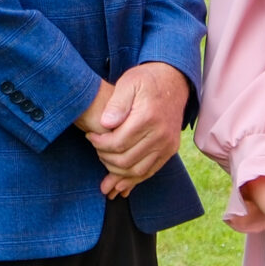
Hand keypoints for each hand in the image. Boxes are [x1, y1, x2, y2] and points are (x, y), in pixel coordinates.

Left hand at [79, 62, 189, 197]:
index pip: (117, 143)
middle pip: (126, 160)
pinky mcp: (170, 150)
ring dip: (117, 174)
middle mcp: (161, 134)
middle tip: (95, 148)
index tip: (90, 136)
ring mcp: (168, 145)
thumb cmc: (146, 81)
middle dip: (105, 158)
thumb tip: (105, 123)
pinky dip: (134, 180)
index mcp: (148, 118)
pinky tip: (120, 185)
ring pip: (138, 171)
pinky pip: (150, 171)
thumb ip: (116, 103)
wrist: (174, 81)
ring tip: (104, 167)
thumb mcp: (128, 82)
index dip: (99, 144)